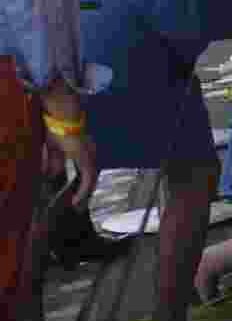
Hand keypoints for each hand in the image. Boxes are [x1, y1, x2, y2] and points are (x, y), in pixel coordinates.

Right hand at [40, 80, 97, 206]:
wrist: (64, 113)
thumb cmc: (58, 125)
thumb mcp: (54, 147)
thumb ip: (54, 161)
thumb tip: (50, 174)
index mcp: (86, 149)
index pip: (88, 170)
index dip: (83, 184)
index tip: (78, 195)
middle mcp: (92, 153)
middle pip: (91, 177)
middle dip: (85, 192)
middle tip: (79, 205)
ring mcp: (92, 156)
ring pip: (91, 181)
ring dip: (84, 195)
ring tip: (78, 207)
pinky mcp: (88, 159)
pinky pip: (88, 180)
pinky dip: (83, 192)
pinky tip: (76, 202)